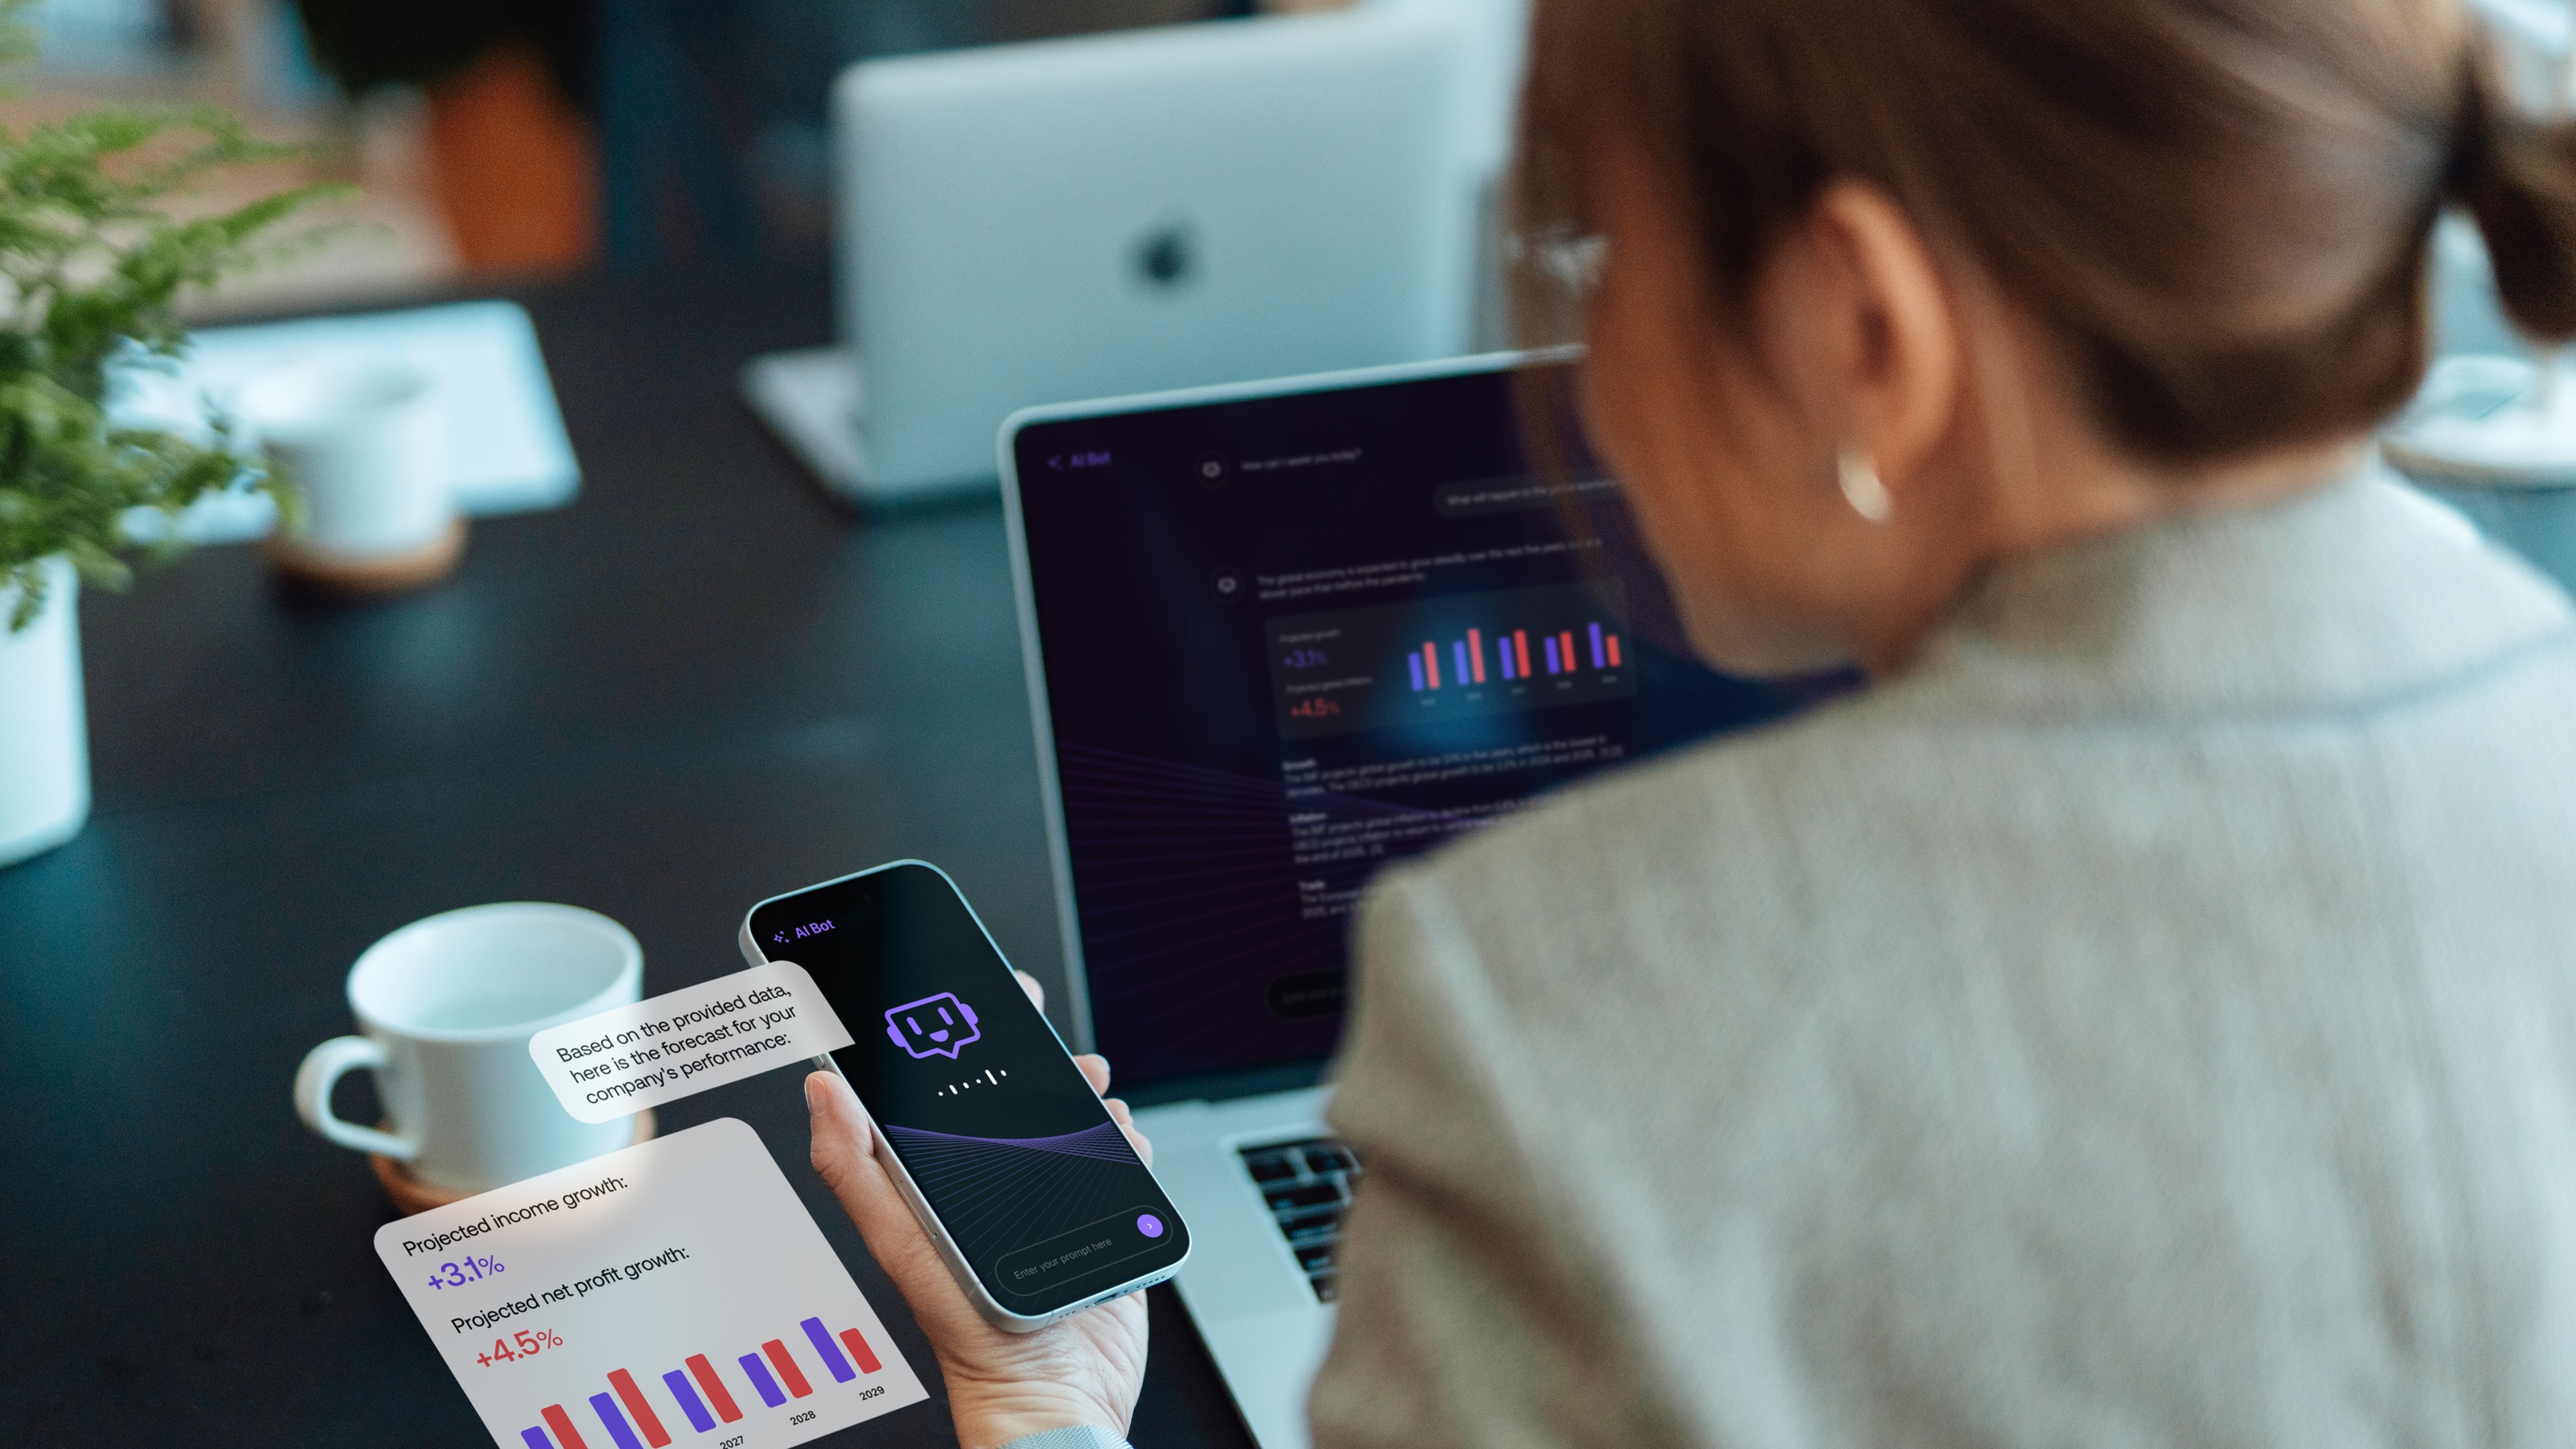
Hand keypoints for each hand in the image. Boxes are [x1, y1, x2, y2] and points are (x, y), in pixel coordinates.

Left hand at [808, 969, 1150, 1448]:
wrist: (1053, 1389)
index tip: (956, 986)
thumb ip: (854, 1167)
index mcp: (942, 1174)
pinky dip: (1124, 1137)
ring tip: (1085, 1093)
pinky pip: (1122, 1152)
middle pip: (1014, 1086)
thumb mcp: (898, 1243)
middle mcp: (998, 1176)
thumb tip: (821, 1087)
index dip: (946, 1029)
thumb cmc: (968, 1332)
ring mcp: (1055, 1191)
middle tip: (1034, 1023)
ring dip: (1083, 1090)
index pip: (940, 1084)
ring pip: (1073, 1110)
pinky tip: (1117, 1144)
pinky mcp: (1107, 1210)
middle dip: (1029, 1046)